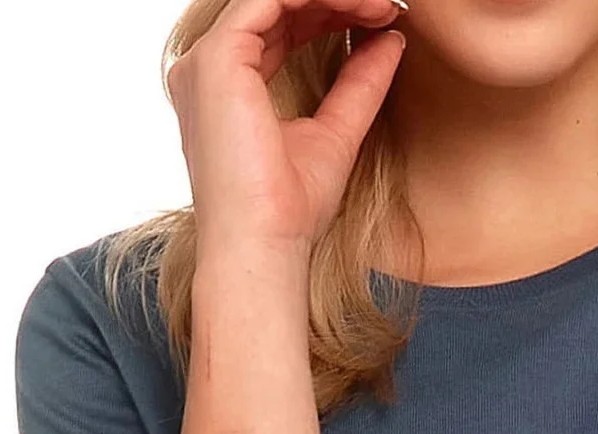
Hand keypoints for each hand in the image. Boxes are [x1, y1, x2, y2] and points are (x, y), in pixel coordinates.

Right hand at [168, 0, 407, 253]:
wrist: (265, 245)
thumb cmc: (290, 212)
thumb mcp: (337, 133)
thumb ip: (359, 84)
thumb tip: (390, 38)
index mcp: (229, 88)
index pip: (282, 28)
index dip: (332, 13)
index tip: (381, 18)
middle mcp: (209, 70)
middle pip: (276, 6)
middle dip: (335, 0)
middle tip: (387, 6)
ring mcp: (207, 62)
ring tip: (381, 5)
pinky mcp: (217, 59)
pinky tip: (357, 5)